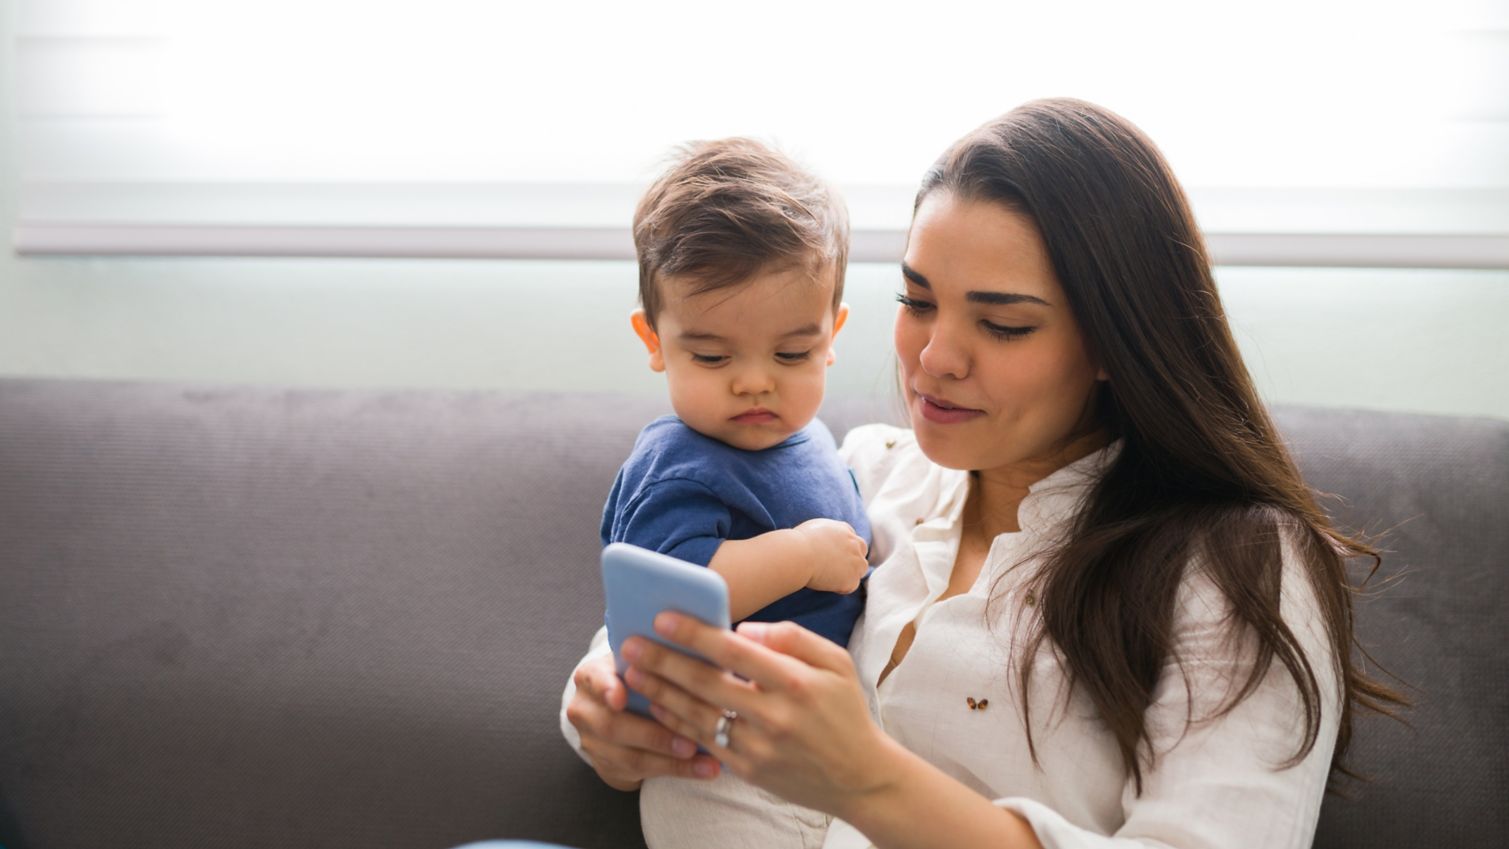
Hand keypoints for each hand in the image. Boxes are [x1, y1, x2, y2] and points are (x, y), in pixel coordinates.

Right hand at [564, 653, 722, 789]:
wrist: (619, 706)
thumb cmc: (644, 674)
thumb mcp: (645, 660)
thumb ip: (663, 652)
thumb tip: (707, 638)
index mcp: (592, 674)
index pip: (595, 679)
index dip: (606, 688)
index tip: (621, 697)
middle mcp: (585, 708)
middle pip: (613, 726)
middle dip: (655, 735)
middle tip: (690, 741)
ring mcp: (593, 741)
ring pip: (630, 757)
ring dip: (672, 760)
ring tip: (706, 761)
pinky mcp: (609, 766)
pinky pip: (642, 773)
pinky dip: (677, 771)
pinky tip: (705, 769)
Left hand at [621, 614, 899, 818]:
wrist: (860, 777)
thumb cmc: (845, 711)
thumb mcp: (835, 662)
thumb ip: (792, 638)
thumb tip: (744, 628)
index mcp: (797, 682)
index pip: (735, 652)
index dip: (696, 634)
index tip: (663, 618)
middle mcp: (775, 716)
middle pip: (707, 683)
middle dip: (663, 661)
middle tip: (631, 644)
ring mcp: (759, 747)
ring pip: (698, 716)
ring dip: (661, 693)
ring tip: (633, 674)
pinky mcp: (749, 770)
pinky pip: (704, 742)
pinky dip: (677, 723)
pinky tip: (658, 706)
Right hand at [795, 518, 868, 593]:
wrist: (799, 554)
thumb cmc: (798, 542)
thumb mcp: (813, 528)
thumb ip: (824, 534)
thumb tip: (820, 541)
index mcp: (844, 529)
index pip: (851, 538)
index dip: (843, 547)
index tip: (834, 555)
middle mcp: (854, 543)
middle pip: (861, 551)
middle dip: (852, 558)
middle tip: (836, 566)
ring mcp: (856, 561)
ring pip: (860, 569)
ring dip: (850, 573)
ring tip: (830, 577)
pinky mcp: (852, 579)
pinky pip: (851, 586)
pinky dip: (841, 587)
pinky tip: (827, 584)